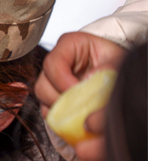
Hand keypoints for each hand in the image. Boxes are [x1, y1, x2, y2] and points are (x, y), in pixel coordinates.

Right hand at [36, 31, 125, 160]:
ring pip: (43, 98)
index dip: (62, 81)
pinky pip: (46, 109)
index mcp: (69, 45)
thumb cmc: (115, 59)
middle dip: (61, 99)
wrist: (117, 69)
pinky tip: (74, 116)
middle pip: (43, 84)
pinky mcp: (52, 95)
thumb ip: (106, 69)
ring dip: (59, 108)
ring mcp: (51, 79)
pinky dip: (59, 116)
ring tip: (80, 111)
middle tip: (80, 105)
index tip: (79, 92)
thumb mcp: (116, 60)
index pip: (53, 63)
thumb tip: (89, 84)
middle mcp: (56, 61)